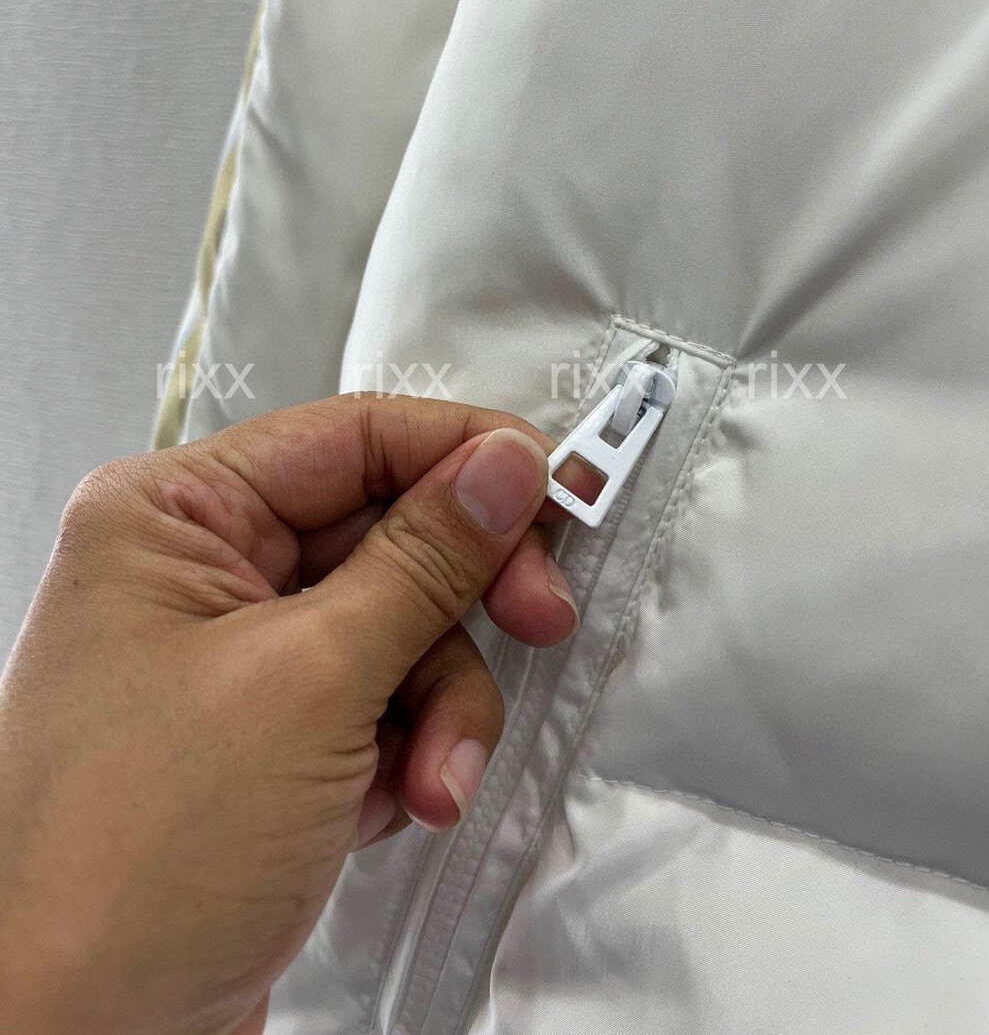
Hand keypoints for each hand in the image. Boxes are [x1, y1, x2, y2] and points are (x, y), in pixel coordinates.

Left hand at [0, 395, 580, 1034]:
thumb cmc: (123, 863)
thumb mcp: (307, 682)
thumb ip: (422, 562)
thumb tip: (501, 468)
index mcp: (173, 517)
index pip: (353, 436)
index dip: (464, 455)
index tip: (554, 487)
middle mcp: (201, 576)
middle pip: (388, 535)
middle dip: (461, 604)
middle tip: (536, 617)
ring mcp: (237, 663)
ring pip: (399, 629)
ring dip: (441, 703)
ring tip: (432, 775)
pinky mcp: (269, 741)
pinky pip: (380, 704)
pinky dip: (410, 751)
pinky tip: (391, 804)